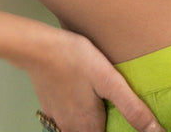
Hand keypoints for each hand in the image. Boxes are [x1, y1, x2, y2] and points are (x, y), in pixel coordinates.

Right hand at [24, 28, 166, 131]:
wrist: (37, 46)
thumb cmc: (73, 58)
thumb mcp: (109, 79)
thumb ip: (133, 107)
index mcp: (89, 127)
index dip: (119, 129)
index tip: (122, 119)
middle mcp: (72, 129)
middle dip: (105, 124)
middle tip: (109, 104)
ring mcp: (57, 119)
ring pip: (79, 128)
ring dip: (91, 120)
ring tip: (99, 101)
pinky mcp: (49, 105)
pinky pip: (67, 117)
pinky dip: (77, 111)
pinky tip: (81, 92)